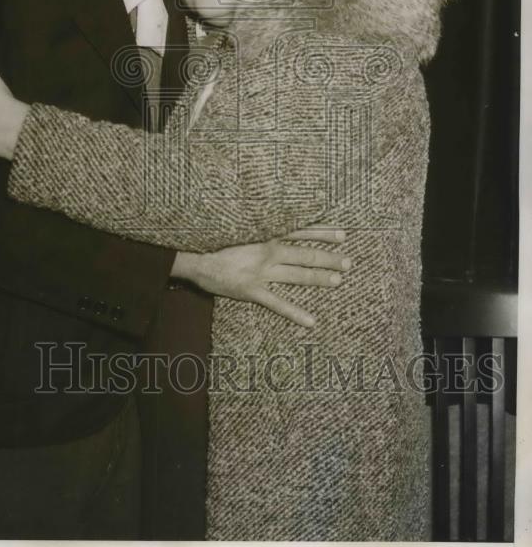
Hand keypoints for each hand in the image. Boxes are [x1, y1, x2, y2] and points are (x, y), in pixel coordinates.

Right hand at [171, 228, 350, 327]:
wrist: (196, 259)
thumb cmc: (218, 241)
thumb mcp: (242, 228)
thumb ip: (262, 229)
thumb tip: (282, 226)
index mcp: (266, 235)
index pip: (300, 231)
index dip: (322, 233)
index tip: (342, 234)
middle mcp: (268, 252)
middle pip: (304, 254)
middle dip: (328, 258)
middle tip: (349, 262)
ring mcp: (262, 273)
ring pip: (297, 275)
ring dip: (319, 278)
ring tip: (339, 281)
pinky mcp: (253, 291)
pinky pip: (277, 303)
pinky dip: (295, 313)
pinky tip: (311, 321)